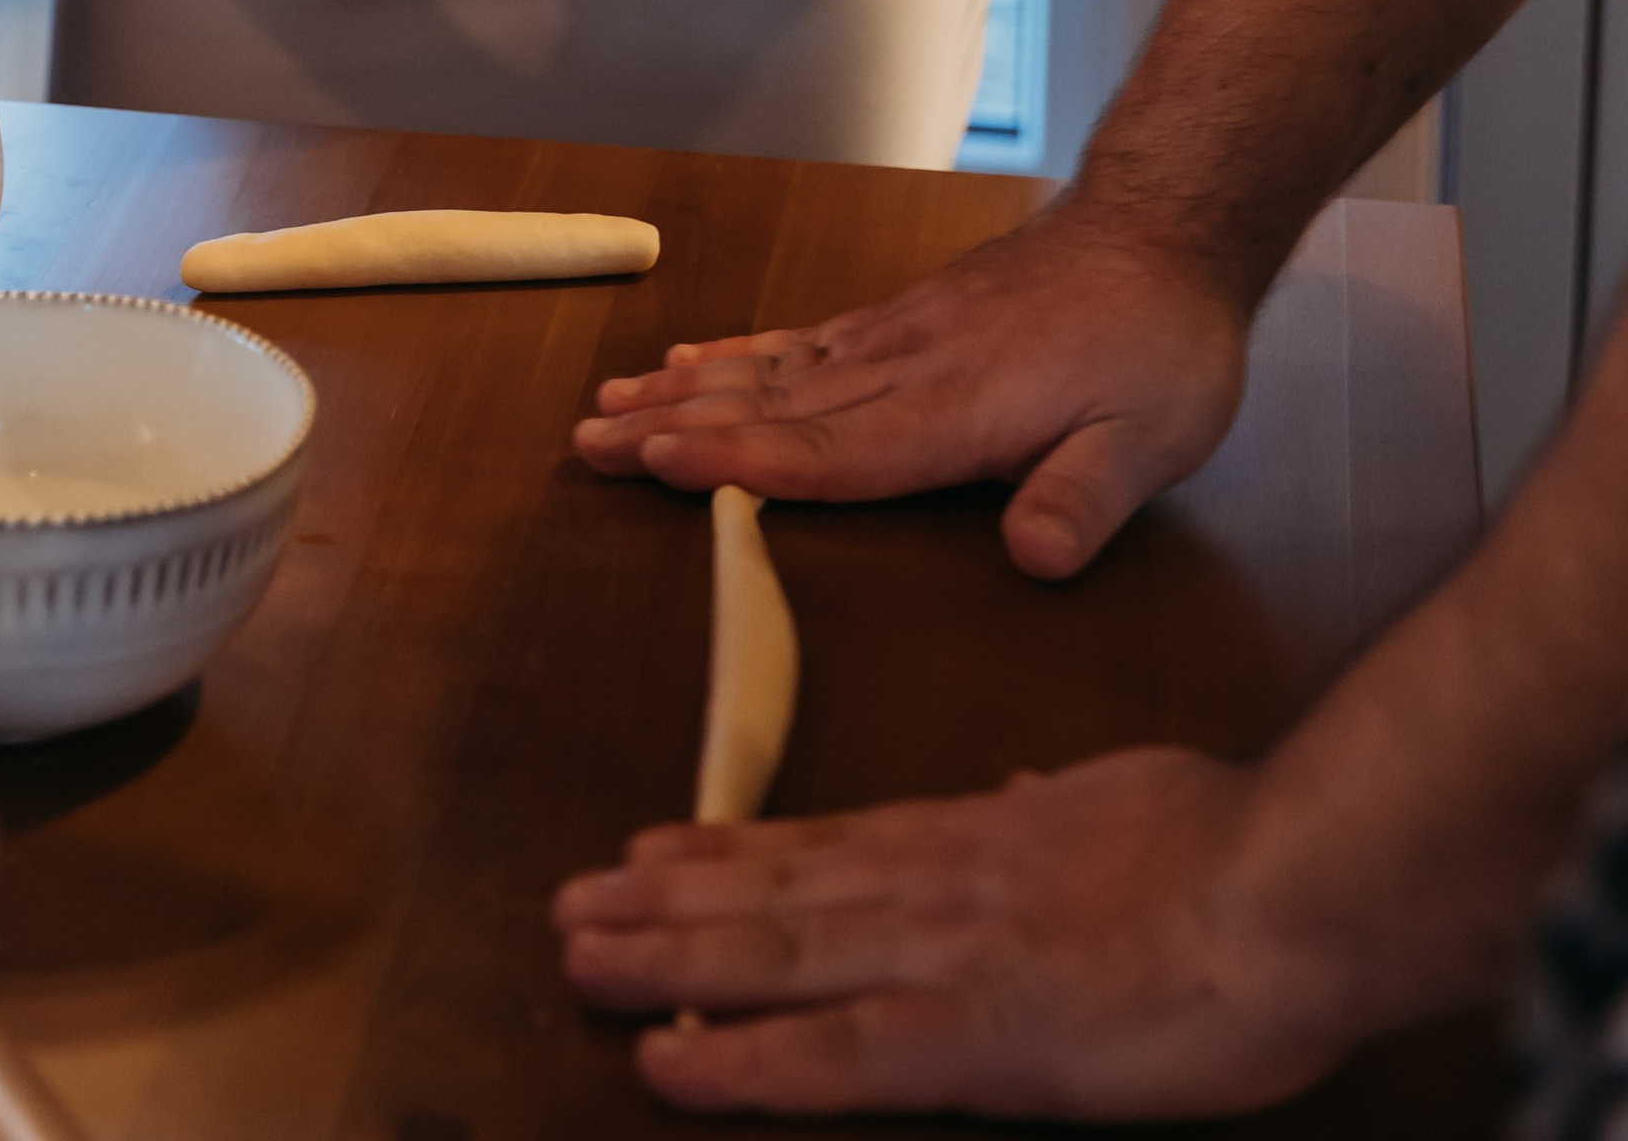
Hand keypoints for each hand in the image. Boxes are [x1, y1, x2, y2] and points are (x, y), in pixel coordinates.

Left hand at [553, 748, 1358, 1119]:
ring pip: (771, 956)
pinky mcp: (969, 1040)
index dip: (731, 853)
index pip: (828, 844)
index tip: (654, 849)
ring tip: (583, 956)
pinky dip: (739, 1062)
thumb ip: (1059, 812)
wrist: (1290, 888)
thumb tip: (1023, 802)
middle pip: (774, 892)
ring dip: (667, 962)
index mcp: (980, 834)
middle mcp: (935, 885)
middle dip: (666, 904)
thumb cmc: (1239, 850)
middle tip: (573, 905)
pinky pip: (829, 1056)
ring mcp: (942, 957)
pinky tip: (670, 1068)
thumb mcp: (1126, 797)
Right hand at [572, 203, 1250, 579]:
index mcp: (957, 407)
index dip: (746, 464)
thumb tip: (1035, 559)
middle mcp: (906, 365)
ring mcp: (898, 333)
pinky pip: (803, 338)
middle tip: (587, 442)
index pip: (834, 449)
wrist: (1163, 225)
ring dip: (689, 389)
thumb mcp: (1153, 438)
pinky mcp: (904, 316)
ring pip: (775, 368)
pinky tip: (697, 359)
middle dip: (677, 428)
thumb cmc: (1161, 344)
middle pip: (775, 406)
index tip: (660, 463)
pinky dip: (740, 352)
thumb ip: (1087, 497)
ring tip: (610, 403)